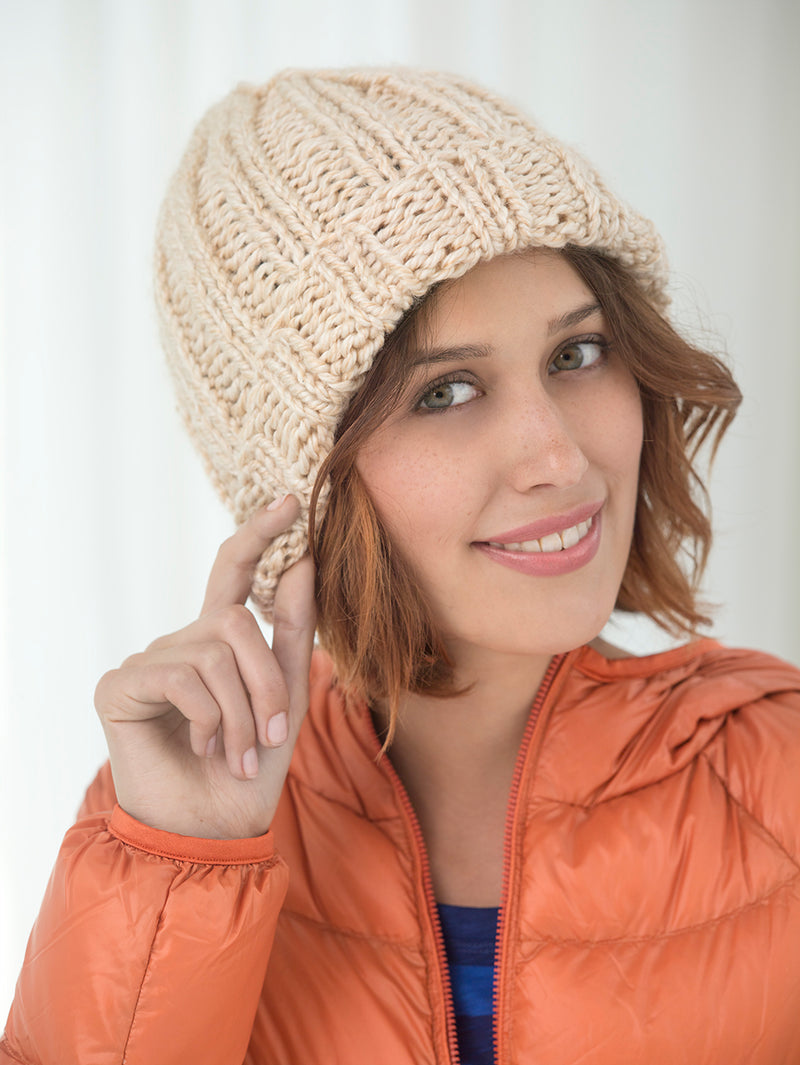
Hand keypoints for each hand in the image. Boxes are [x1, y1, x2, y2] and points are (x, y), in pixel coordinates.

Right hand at [94, 496, 315, 838]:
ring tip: (238, 755)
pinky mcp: (119, 685)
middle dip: (266, 681)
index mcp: (218, 639)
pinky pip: (181, 677)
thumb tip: (304, 560)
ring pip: (214, 654)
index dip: (259, 534)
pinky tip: (201, 749)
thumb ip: (293, 629)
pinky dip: (208, 719)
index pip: (233, 572)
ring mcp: (147, 661)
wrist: (214, 827)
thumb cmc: (249, 765)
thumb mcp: (286, 694)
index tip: (293, 500)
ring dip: (241, 714)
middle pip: (234, 623)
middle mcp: (181, 642)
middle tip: (271, 735)